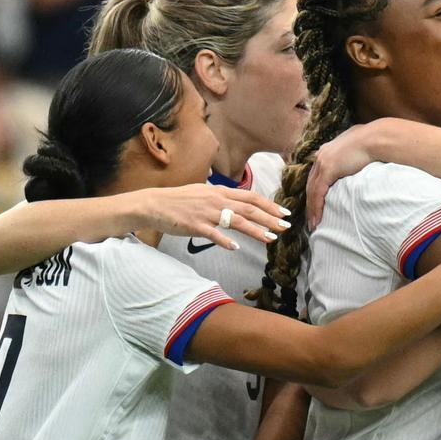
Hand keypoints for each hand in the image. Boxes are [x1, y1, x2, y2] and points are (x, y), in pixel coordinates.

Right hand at [133, 184, 290, 250]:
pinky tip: (236, 248)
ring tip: (271, 238)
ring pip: (236, 221)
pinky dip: (225, 241)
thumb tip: (238, 201)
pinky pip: (213, 234)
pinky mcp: (195, 225)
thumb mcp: (204, 192)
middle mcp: (217, 200)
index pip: (251, 197)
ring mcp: (206, 213)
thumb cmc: (179, 200)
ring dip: (256, 230)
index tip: (284, 212)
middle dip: (270, 218)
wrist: (154, 203)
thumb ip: (222, 196)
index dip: (270, 205)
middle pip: (250, 209)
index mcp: (220, 191)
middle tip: (286, 227)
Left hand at [306, 123, 375, 229]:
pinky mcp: (328, 169)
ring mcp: (323, 162)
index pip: (317, 175)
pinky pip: (318, 193)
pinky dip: (316, 207)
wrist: (376, 138)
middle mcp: (322, 155)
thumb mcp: (359, 150)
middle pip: (311, 183)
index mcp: (328, 150)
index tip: (317, 204)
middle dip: (310, 202)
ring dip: (311, 209)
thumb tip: (360, 164)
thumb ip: (354, 158)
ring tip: (313, 224)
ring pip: (311, 190)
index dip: (316, 191)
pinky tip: (317, 219)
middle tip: (312, 218)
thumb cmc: (374, 143)